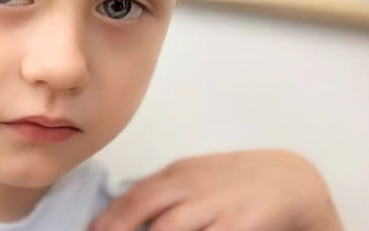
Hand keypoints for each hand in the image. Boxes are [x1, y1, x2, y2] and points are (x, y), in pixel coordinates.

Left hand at [89, 150, 342, 230]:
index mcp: (179, 174)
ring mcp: (216, 205)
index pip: (136, 194)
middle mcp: (193, 187)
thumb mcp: (196, 178)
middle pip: (147, 207)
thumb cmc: (234, 181)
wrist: (289, 179)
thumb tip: (126, 214)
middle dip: (120, 226)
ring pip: (171, 228)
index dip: (111, 215)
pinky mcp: (239, 224)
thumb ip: (166, 193)